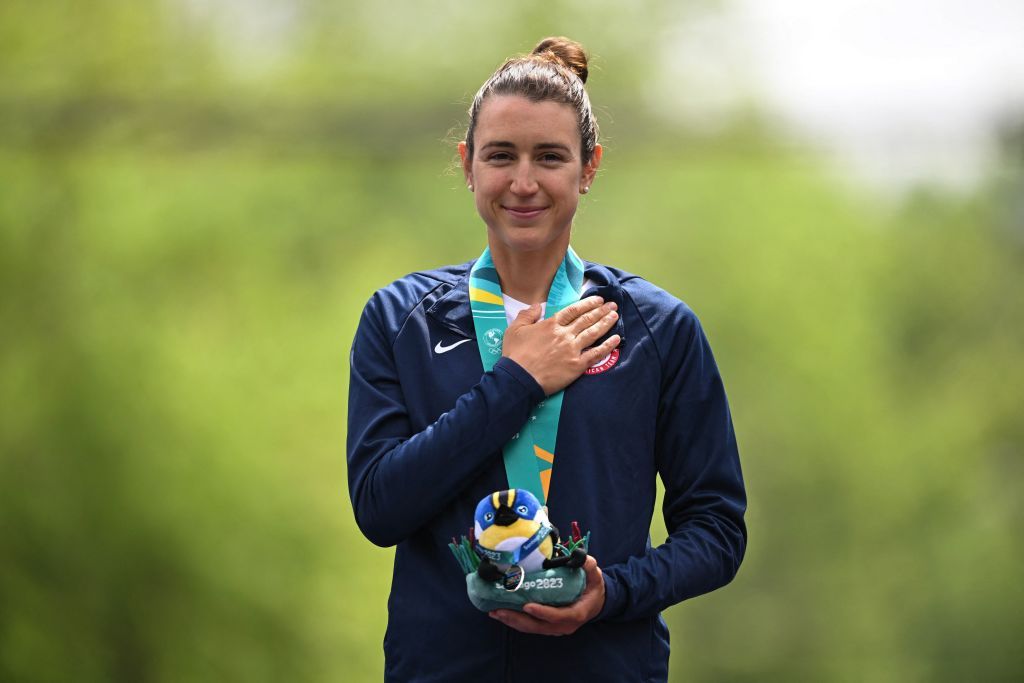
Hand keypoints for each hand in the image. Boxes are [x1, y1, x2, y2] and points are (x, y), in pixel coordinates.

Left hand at [488, 555, 605, 635]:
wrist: (596, 601)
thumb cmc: (593, 587)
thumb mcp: (595, 574)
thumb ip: (588, 565)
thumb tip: (579, 556)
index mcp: (577, 613)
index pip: (559, 616)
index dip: (543, 613)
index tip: (527, 606)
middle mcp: (565, 625)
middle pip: (539, 626)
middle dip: (518, 619)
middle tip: (499, 610)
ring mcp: (555, 628)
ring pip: (532, 628)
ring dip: (513, 621)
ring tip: (495, 612)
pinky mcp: (548, 626)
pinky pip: (531, 626)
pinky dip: (516, 621)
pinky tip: (502, 614)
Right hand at [501, 296, 620, 394]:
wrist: (519, 378)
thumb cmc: (515, 354)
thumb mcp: (514, 329)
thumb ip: (526, 315)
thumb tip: (536, 306)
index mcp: (551, 324)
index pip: (573, 310)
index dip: (587, 303)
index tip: (598, 300)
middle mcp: (565, 334)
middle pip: (587, 319)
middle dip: (601, 310)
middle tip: (612, 305)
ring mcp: (573, 350)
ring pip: (593, 333)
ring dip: (606, 323)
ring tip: (615, 315)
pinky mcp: (577, 365)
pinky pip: (596, 354)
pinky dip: (607, 346)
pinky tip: (616, 339)